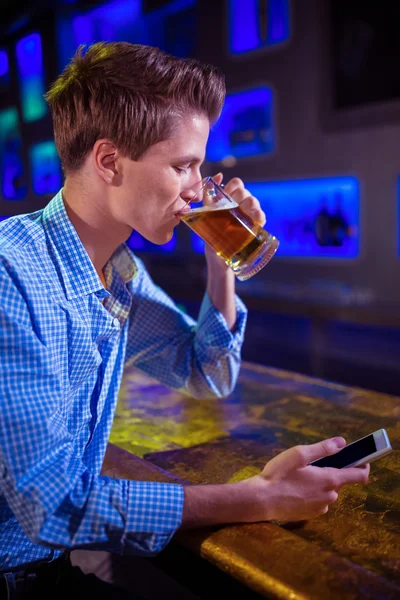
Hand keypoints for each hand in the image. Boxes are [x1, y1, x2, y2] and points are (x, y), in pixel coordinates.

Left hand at [204, 173, 265, 269]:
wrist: (216, 256)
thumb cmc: (211, 233)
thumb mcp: (206, 212)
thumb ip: (209, 193)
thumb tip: (218, 175)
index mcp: (230, 199)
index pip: (236, 184)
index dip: (232, 186)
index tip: (225, 195)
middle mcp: (241, 205)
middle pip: (245, 192)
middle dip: (240, 196)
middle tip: (233, 207)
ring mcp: (249, 215)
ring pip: (253, 202)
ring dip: (251, 205)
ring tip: (246, 213)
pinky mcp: (255, 227)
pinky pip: (261, 217)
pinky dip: (259, 216)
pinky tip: (256, 219)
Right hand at [244, 437, 369, 522]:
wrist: (261, 500)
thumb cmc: (279, 474)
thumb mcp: (299, 454)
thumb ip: (323, 448)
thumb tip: (342, 443)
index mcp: (330, 479)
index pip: (359, 475)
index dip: (364, 465)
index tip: (362, 458)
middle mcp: (330, 496)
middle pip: (340, 481)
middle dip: (330, 471)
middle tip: (312, 464)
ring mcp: (321, 508)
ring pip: (327, 491)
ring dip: (320, 483)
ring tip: (299, 477)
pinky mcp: (311, 515)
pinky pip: (318, 501)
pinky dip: (312, 493)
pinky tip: (295, 489)